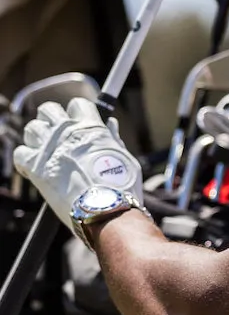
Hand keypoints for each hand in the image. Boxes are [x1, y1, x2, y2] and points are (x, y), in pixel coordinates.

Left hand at [13, 98, 143, 230]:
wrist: (104, 210)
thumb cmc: (120, 187)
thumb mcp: (123, 157)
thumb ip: (113, 139)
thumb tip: (111, 124)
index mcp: (91, 128)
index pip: (77, 104)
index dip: (77, 112)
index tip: (78, 122)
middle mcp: (67, 133)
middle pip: (48, 110)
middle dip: (51, 118)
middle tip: (57, 132)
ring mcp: (49, 149)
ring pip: (31, 128)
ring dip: (37, 136)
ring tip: (45, 149)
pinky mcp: (36, 169)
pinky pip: (20, 153)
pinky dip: (25, 158)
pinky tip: (34, 166)